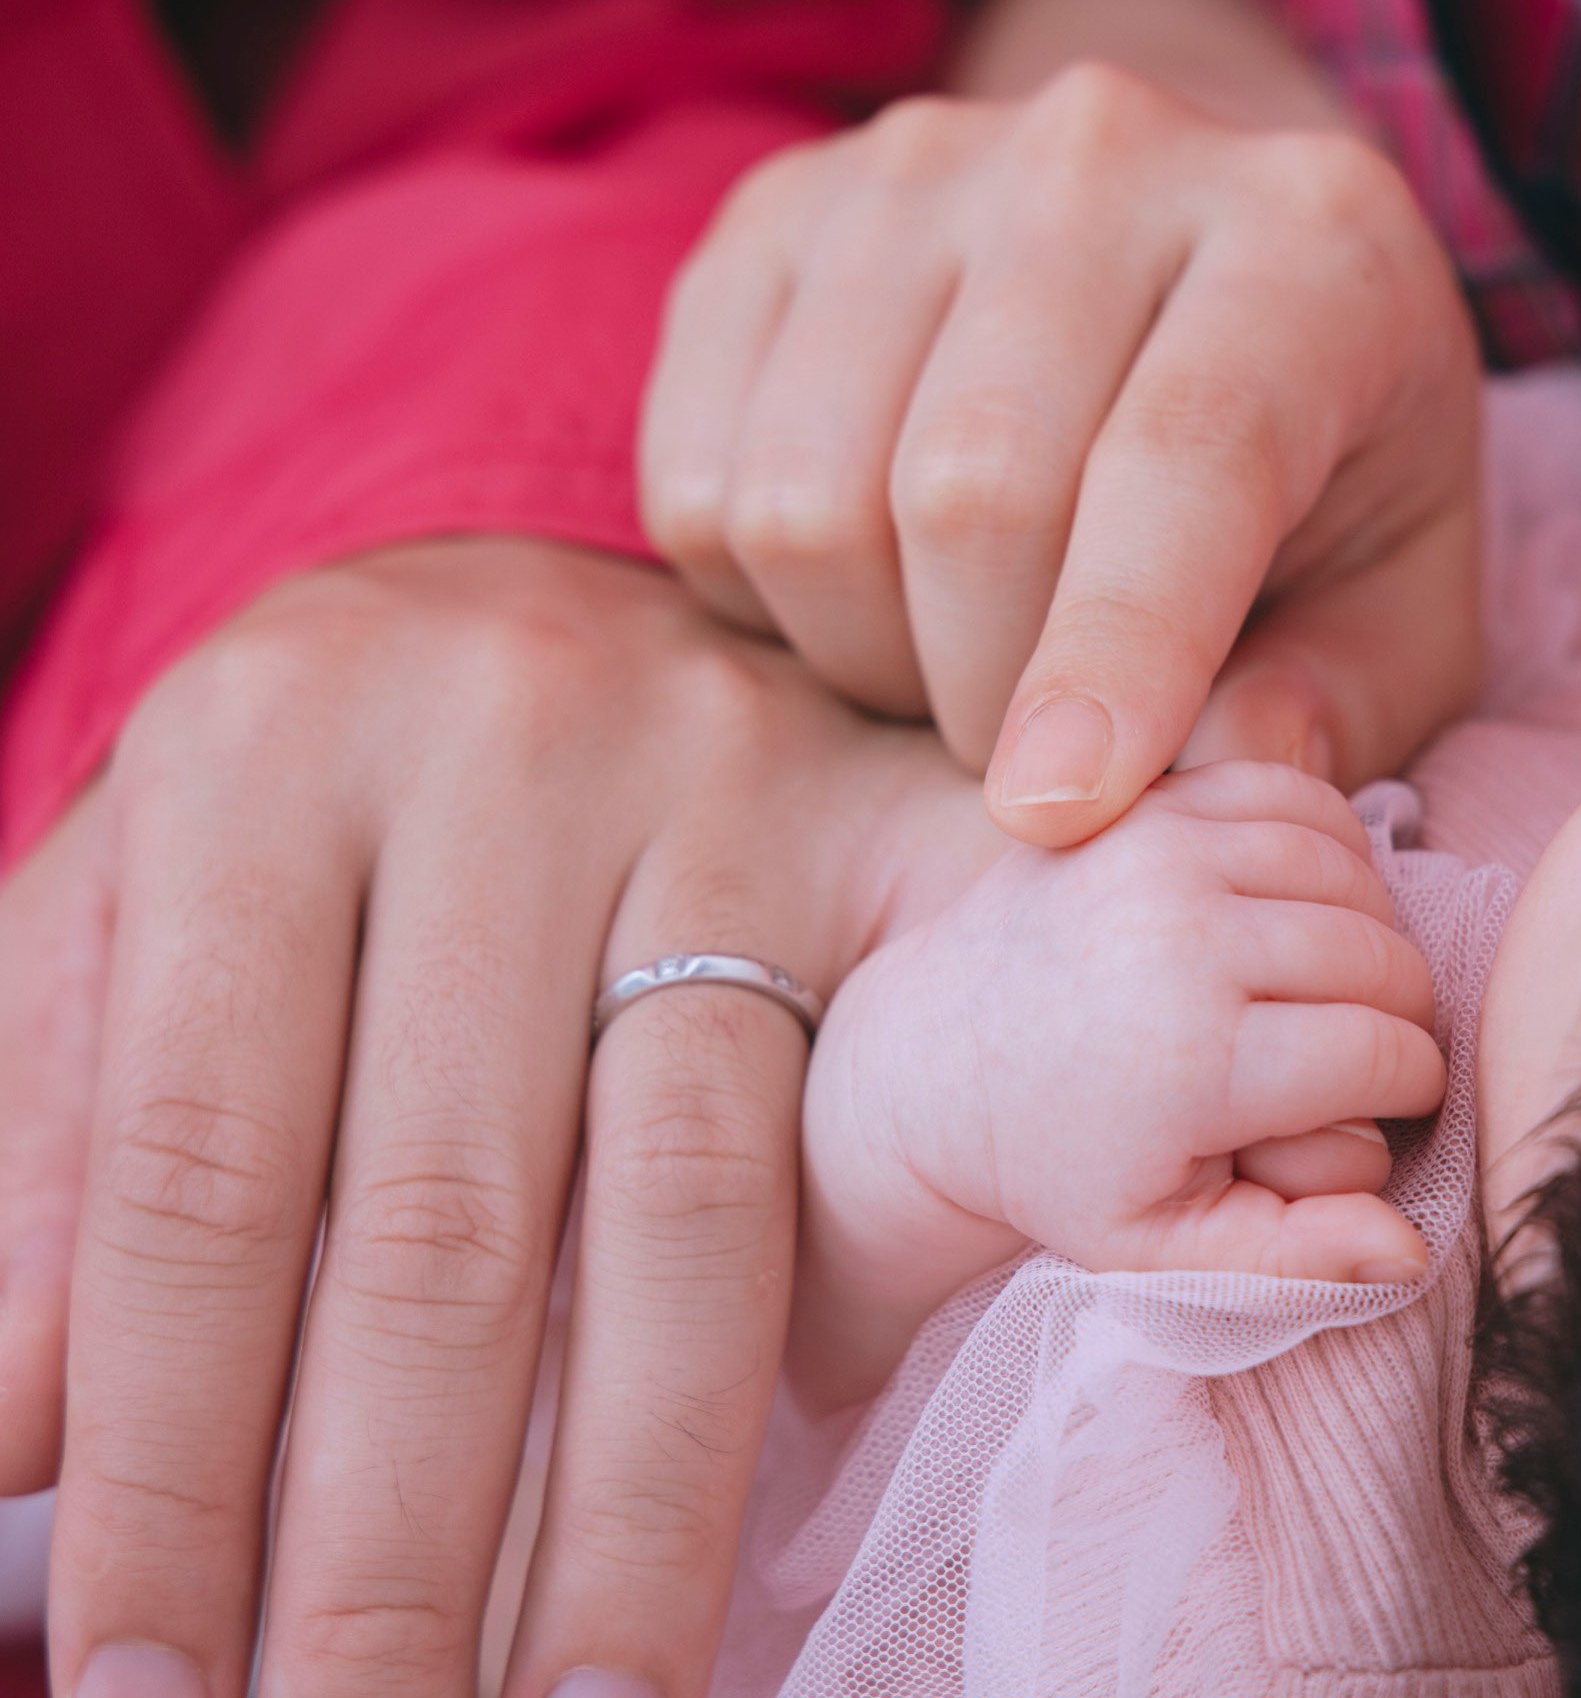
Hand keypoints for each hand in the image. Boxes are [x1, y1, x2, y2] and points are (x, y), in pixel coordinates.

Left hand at [0, 538, 984, 1697]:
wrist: (568, 613)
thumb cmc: (331, 789)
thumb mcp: (146, 899)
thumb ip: (56, 1136)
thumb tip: (10, 1450)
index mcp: (264, 739)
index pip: (205, 1155)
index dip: (170, 1456)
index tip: (147, 1689)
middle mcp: (503, 733)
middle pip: (447, 1213)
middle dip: (389, 1547)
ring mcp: (718, 776)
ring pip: (670, 1209)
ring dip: (609, 1512)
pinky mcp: (871, 836)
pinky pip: (822, 1156)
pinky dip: (769, 1379)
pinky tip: (717, 1546)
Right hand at [638, 62, 1483, 847]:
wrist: (1193, 256)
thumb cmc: (1319, 460)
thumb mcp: (1396, 595)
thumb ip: (1335, 695)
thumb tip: (1213, 773)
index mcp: (1308, 240)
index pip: (1181, 455)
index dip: (1112, 653)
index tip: (1052, 812)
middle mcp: (1103, 154)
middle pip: (970, 489)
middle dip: (983, 688)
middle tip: (1035, 741)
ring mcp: (918, 164)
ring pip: (808, 494)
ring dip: (866, 651)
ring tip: (955, 654)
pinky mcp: (777, 212)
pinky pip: (694, 477)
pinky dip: (757, 596)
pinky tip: (866, 582)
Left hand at [794, 762, 1445, 1403]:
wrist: (940, 1053)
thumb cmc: (1060, 1168)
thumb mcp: (1158, 1249)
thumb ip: (1292, 1261)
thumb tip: (1410, 1248)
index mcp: (1191, 1058)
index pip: (1388, 1055)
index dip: (1408, 1091)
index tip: (1380, 1107)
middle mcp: (1178, 937)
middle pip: (1384, 959)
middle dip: (1402, 1012)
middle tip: (1367, 1048)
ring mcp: (1161, 850)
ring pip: (1354, 870)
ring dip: (1372, 928)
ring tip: (1339, 985)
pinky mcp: (1150, 803)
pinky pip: (1296, 798)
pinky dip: (1327, 845)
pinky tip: (1305, 907)